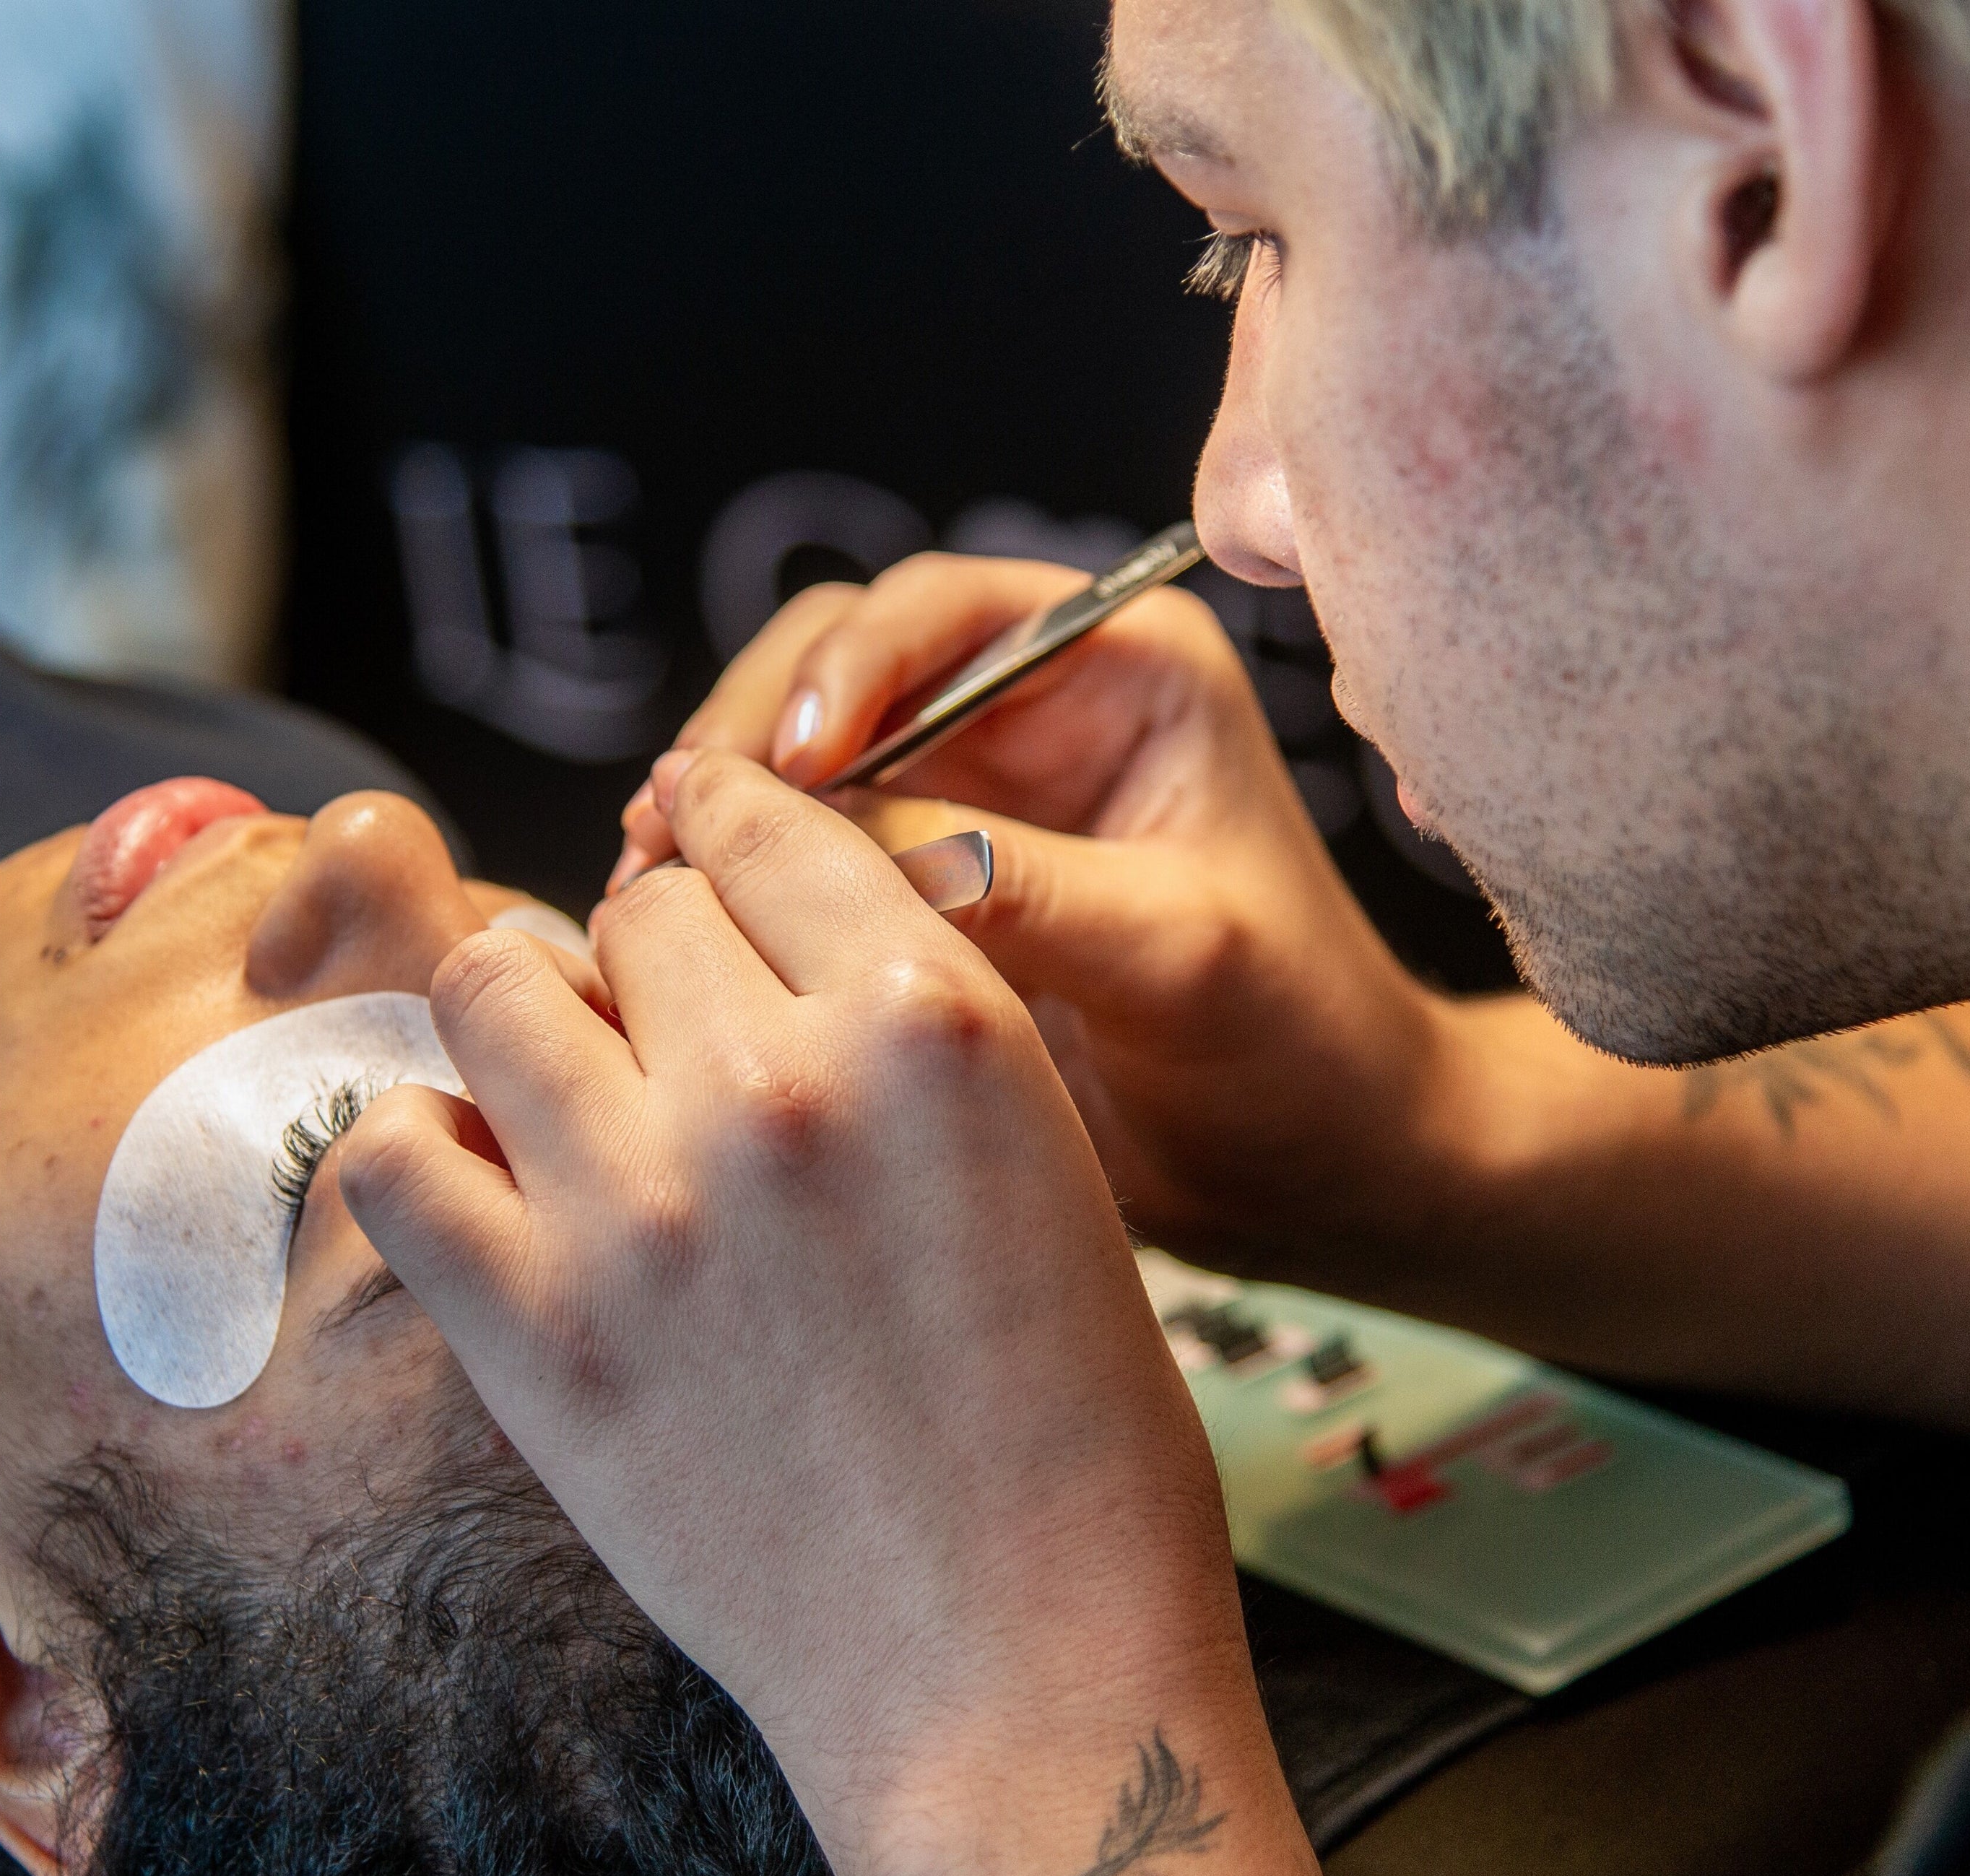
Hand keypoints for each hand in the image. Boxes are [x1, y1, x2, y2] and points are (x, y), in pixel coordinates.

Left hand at [336, 753, 1319, 1875]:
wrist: (1015, 1677)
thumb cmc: (1070, 1440)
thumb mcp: (1047, 1167)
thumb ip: (908, 1031)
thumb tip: (763, 951)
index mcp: (931, 1023)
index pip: (766, 827)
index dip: (730, 839)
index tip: (706, 862)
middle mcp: (775, 1084)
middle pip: (638, 908)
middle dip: (654, 955)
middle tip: (675, 1042)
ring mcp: (636, 1208)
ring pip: (492, 985)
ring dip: (531, 1020)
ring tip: (572, 1095)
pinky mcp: (530, 1334)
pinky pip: (394, 1149)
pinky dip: (425, 1147)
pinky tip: (492, 1191)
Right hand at [615, 554, 1467, 1283]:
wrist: (1321, 1169)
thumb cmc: (1299, 1046)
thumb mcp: (1173, 954)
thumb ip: (1017, 888)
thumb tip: (835, 851)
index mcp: (1121, 668)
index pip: (941, 611)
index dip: (843, 672)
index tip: (786, 768)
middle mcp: (1032, 711)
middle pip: (838, 668)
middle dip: (748, 740)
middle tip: (672, 835)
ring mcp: (970, 798)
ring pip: (797, 764)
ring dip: (721, 818)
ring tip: (648, 892)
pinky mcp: (923, 888)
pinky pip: (800, 859)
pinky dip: (734, 890)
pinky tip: (676, 940)